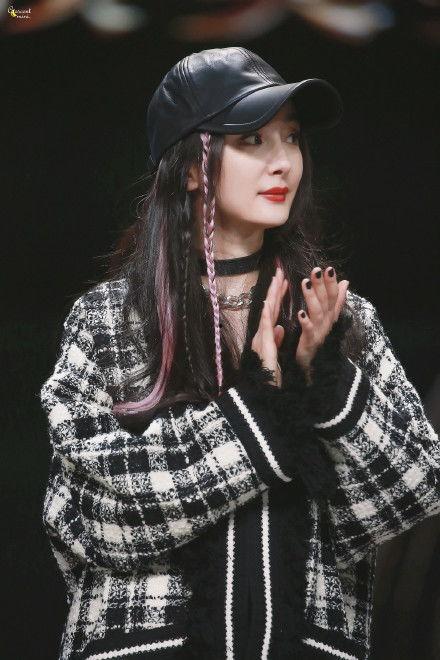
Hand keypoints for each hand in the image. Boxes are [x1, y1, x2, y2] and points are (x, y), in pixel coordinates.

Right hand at [251, 266, 288, 387]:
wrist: (262, 393)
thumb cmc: (269, 376)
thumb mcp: (277, 354)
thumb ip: (277, 340)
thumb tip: (280, 328)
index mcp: (268, 335)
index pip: (274, 311)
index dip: (279, 295)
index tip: (284, 280)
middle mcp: (262, 335)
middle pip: (270, 308)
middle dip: (275, 289)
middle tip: (280, 271)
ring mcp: (261, 339)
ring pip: (267, 314)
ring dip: (271, 296)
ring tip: (276, 280)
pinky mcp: (262, 347)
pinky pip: (264, 329)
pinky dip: (266, 316)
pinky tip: (268, 304)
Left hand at [296, 266, 348, 377]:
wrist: (314, 362)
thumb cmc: (318, 336)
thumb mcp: (329, 316)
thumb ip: (336, 300)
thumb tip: (345, 282)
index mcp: (330, 314)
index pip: (333, 295)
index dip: (331, 282)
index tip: (329, 268)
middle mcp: (327, 321)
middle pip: (326, 300)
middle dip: (322, 284)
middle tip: (316, 270)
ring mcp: (320, 331)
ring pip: (317, 311)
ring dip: (312, 297)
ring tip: (306, 283)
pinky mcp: (310, 340)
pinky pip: (309, 330)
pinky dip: (305, 321)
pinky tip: (300, 313)